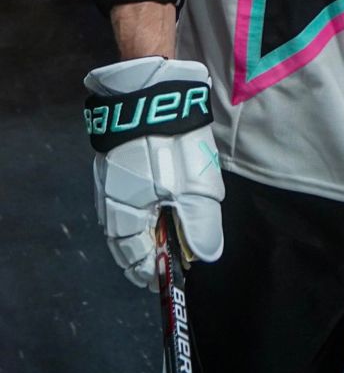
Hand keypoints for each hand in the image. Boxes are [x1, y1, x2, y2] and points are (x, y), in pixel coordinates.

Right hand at [84, 57, 224, 288]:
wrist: (149, 95)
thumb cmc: (172, 149)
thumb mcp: (195, 190)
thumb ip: (200, 226)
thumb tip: (205, 257)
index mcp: (125, 219)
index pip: (135, 260)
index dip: (154, 272)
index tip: (170, 278)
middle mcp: (109, 205)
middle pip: (125, 242)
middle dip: (146, 253)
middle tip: (168, 257)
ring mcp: (108, 181)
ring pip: (124, 218)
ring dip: (143, 230)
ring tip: (166, 232)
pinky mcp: (114, 161)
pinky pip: (125, 197)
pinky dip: (139, 207)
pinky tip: (156, 201)